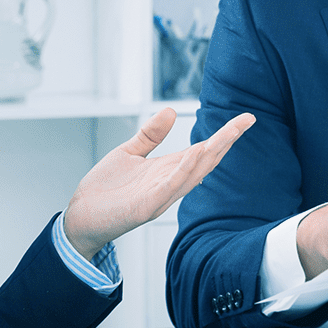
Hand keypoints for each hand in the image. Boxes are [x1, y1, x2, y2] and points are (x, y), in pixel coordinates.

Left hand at [62, 109, 254, 259]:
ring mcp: (160, 197)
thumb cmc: (104, 190)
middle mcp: (169, 184)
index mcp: (167, 171)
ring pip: (192, 175)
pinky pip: (169, 188)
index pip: (201, 151)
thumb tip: (170, 111)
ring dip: (210, 154)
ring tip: (228, 134)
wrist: (81, 217)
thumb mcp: (128, 153)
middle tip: (246, 121)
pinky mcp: (145, 207)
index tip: (245, 119)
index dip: (223, 136)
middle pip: (204, 161)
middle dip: (226, 141)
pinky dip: (183, 172)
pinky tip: (194, 155)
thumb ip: (150, 135)